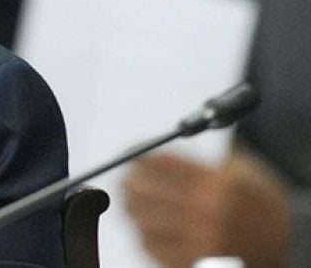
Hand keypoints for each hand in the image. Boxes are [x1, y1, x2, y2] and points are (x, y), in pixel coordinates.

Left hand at [124, 149, 291, 267]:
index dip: (139, 157)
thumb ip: (194, 162)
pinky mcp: (196, 261)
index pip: (160, 165)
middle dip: (129, 182)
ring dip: (132, 209)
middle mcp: (209, 211)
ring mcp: (202, 239)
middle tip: (125, 180)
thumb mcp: (236, 169)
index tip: (131, 155)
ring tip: (130, 202)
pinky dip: (143, 234)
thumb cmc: (255, 200)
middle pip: (145, 192)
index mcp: (218, 183)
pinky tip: (144, 226)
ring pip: (143, 220)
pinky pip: (153, 247)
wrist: (287, 238)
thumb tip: (144, 154)